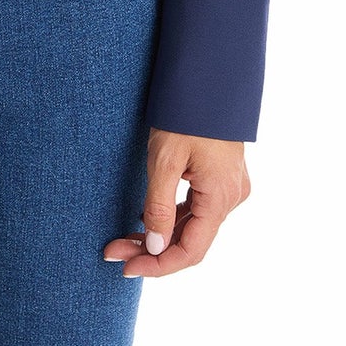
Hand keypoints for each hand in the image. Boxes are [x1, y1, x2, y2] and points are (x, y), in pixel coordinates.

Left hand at [102, 127, 249, 276]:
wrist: (207, 77)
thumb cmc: (186, 113)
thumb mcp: (165, 159)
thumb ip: (160, 206)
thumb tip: (156, 247)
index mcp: (221, 197)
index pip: (191, 251)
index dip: (159, 265)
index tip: (128, 269)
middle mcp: (231, 197)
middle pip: (190, 240)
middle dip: (152, 250)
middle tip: (114, 251)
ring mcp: (228, 188)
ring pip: (192, 226)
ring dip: (159, 234)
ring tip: (123, 239)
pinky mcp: (221, 178)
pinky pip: (197, 209)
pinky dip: (171, 217)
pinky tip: (146, 218)